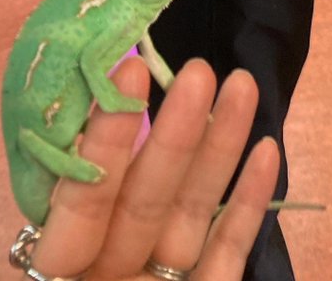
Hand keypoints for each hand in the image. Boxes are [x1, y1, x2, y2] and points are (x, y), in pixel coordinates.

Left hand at [21, 57, 279, 279]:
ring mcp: (167, 278)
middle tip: (200, 71)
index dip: (106, 140)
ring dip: (223, 147)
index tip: (128, 74)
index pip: (85, 198)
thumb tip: (64, 154)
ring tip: (243, 85)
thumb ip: (65, 223)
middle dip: (177, 132)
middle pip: (149, 192)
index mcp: (64, 268)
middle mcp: (117, 263)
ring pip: (194, 207)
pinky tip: (268, 152)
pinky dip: (250, 204)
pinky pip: (230, 249)